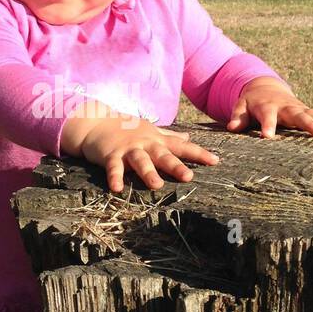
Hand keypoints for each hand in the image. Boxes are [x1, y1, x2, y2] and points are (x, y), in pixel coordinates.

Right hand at [79, 116, 219, 192]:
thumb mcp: (150, 130)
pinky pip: (113, 168)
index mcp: (157, 140)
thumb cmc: (126, 128)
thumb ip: (169, 136)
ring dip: (148, 173)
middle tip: (189, 177)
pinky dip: (115, 178)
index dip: (198, 154)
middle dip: (175, 166)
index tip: (215, 161)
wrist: (96, 122)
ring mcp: (128, 150)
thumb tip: (188, 138)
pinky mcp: (111, 156)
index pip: (181, 147)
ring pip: (140, 162)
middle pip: (163, 156)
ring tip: (157, 185)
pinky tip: (117, 189)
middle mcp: (145, 144)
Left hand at [227, 76, 312, 139]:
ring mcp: (300, 108)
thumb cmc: (252, 102)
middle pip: (299, 115)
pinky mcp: (308, 111)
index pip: (267, 116)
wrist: (265, 88)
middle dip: (310, 124)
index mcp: (268, 107)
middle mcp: (287, 107)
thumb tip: (232, 127)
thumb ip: (237, 117)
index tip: (268, 137)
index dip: (268, 125)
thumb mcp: (241, 107)